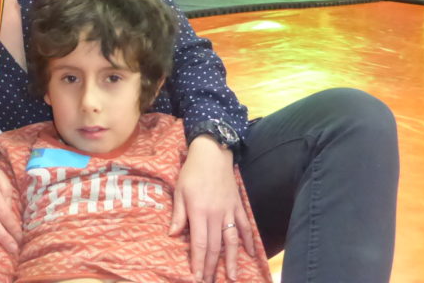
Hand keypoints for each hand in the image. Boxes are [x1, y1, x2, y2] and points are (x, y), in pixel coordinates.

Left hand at [169, 136, 254, 282]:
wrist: (212, 153)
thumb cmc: (191, 171)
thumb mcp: (179, 191)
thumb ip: (178, 214)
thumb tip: (173, 234)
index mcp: (199, 211)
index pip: (200, 243)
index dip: (198, 262)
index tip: (197, 277)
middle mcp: (216, 214)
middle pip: (215, 246)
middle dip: (212, 266)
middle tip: (209, 281)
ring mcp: (229, 211)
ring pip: (232, 240)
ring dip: (231, 260)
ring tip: (231, 276)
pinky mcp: (238, 205)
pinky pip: (244, 226)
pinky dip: (248, 241)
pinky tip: (250, 254)